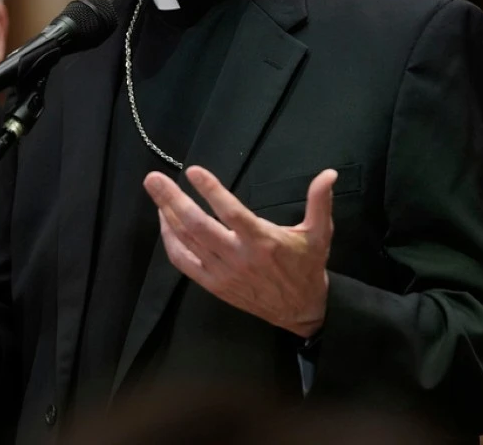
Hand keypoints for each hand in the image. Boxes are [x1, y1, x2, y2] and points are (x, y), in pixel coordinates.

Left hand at [144, 166, 336, 338]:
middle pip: (197, 225)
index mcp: (262, 241)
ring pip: (187, 242)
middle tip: (154, 179)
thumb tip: (328, 173)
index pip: (231, 212)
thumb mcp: (319, 234)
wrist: (301, 311)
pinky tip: (165, 222)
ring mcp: (222, 272)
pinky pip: (184, 263)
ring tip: (156, 192)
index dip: (212, 191)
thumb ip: (320, 202)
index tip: (193, 171)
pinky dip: (170, 242)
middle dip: (172, 200)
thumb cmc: (308, 267)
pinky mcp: (214, 285)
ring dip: (167, 216)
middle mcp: (238, 256)